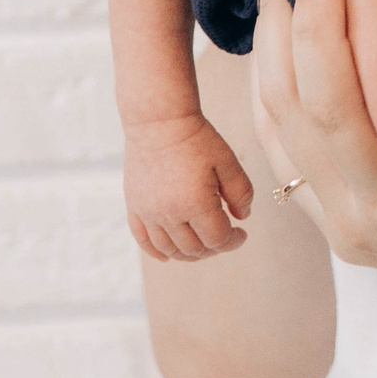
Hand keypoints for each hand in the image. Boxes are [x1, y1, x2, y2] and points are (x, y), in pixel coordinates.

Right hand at [125, 112, 254, 262]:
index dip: (233, 242)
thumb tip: (242, 218)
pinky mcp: (134, 205)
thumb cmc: (196, 138)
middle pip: (193, 248)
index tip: (242, 234)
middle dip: (214, 248)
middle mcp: (169, 214)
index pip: (217, 239)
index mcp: (195, 203)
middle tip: (224, 237)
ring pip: (169, 249)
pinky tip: (167, 256)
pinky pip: (142, 239)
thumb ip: (241, 192)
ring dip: (189, 254)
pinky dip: (156, 252)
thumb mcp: (228, 162)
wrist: (159, 121)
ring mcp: (148, 212)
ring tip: (203, 244)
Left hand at [250, 0, 376, 302]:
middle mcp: (366, 225)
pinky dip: (274, 85)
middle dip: (288, 22)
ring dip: (271, 49)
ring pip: (277, 130)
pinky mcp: (343, 220)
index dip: (326, 32)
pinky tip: (284, 34)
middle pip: (294, 113)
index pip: (342, 112)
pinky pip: (285, 149)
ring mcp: (347, 228)